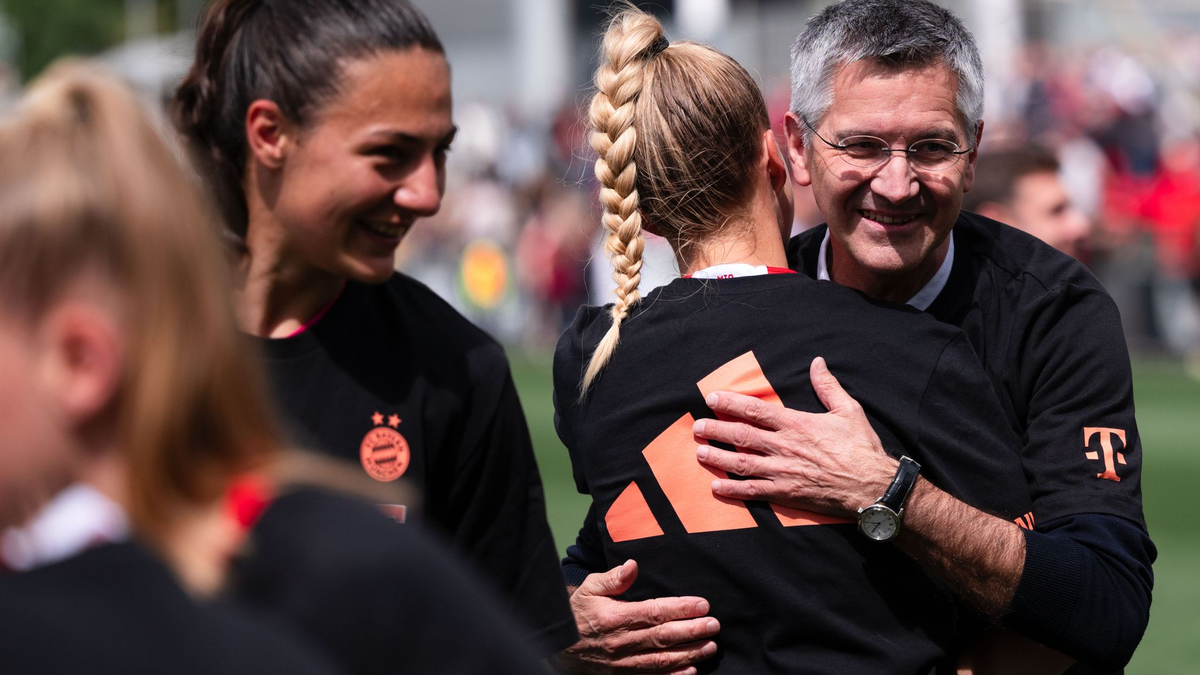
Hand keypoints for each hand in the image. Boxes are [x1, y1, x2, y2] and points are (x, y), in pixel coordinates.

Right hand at [552, 560, 718, 673]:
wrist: (559, 645)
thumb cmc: (578, 612)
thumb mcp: (589, 588)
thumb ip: (613, 578)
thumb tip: (633, 565)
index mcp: (615, 617)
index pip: (654, 612)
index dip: (680, 609)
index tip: (702, 604)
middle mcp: (621, 642)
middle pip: (663, 637)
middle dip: (692, 631)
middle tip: (714, 625)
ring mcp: (623, 662)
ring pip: (662, 659)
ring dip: (689, 654)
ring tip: (710, 646)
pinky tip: (691, 671)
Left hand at [692, 356, 895, 516]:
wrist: (872, 486)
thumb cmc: (861, 448)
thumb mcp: (848, 410)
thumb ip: (828, 387)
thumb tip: (818, 362)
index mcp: (796, 424)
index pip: (755, 410)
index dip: (731, 403)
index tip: (712, 399)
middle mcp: (784, 447)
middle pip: (741, 435)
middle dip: (716, 430)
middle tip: (698, 427)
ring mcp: (782, 471)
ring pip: (741, 462)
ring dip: (718, 457)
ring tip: (700, 453)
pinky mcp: (785, 493)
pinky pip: (753, 490)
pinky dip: (733, 489)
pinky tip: (716, 486)